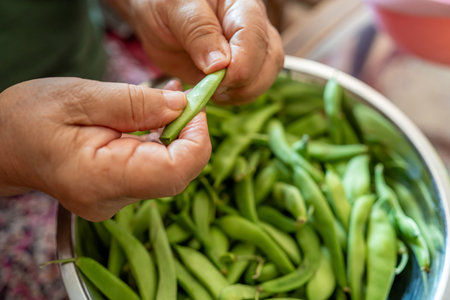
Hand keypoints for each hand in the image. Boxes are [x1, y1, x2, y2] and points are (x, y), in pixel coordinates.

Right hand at [0, 78, 210, 220]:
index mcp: (100, 178)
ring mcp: (116, 201)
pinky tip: (155, 119)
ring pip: (169, 172)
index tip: (195, 107)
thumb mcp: (81, 97)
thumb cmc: (30, 117)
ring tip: (166, 102)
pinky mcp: (118, 194)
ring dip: (177, 136)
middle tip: (184, 98)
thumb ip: (135, 103)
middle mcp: (112, 200)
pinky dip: (163, 144)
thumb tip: (182, 107)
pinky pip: (154, 170)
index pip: (174, 172)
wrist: (4, 144)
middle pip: (177, 174)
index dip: (197, 140)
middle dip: (190, 134)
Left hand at [107, 0, 283, 103]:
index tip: (214, 78)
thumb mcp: (175, 9)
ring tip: (212, 92)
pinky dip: (233, 97)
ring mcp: (250, 50)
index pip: (256, 39)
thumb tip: (220, 65)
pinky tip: (213, 93)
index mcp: (241, 6)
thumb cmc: (165, 4)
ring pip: (265, 78)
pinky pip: (249, 88)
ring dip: (241, 93)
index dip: (240, 66)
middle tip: (212, 89)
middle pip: (270, 61)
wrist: (158, 18)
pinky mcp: (240, 70)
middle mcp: (253, 27)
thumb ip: (198, 31)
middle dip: (244, 83)